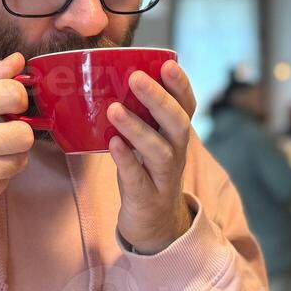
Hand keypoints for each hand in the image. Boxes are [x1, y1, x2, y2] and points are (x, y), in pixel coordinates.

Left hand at [106, 60, 196, 254]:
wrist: (155, 227)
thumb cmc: (146, 173)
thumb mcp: (148, 142)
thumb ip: (137, 115)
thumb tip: (105, 78)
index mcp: (176, 135)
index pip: (186, 106)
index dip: (180, 85)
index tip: (167, 63)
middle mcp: (176, 153)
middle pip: (177, 123)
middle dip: (159, 99)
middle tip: (136, 77)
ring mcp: (163, 177)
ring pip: (159, 150)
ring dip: (138, 128)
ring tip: (115, 109)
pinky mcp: (147, 198)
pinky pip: (138, 178)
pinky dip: (126, 160)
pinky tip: (113, 144)